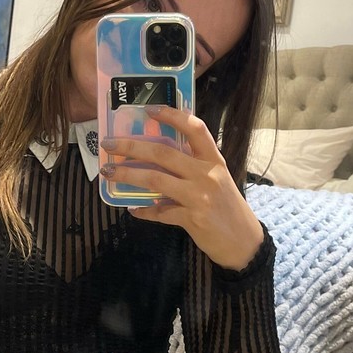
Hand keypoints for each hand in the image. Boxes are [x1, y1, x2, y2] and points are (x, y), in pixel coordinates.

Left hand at [100, 105, 266, 270]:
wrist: (244, 243)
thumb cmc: (228, 208)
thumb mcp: (217, 180)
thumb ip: (194, 167)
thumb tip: (158, 157)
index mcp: (214, 160)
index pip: (195, 129)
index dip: (172, 115)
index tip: (148, 109)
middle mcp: (207, 174)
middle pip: (164, 153)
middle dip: (132, 146)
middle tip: (109, 144)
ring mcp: (199, 196)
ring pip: (155, 179)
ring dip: (127, 175)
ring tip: (108, 172)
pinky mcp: (192, 218)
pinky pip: (160, 212)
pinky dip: (144, 210)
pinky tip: (133, 209)